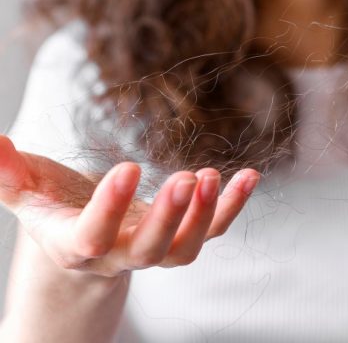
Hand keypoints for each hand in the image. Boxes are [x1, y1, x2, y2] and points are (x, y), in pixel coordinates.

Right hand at [0, 134, 258, 277]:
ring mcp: (156, 249)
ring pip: (185, 249)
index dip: (110, 208)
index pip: (92, 236)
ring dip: (205, 216)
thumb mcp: (28, 190)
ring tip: (214, 176)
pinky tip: (249, 175)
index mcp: (78, 244)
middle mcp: (120, 255)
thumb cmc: (56, 208)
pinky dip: (232, 207)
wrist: (87, 238)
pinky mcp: (181, 237)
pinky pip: (212, 231)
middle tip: (188, 180)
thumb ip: (8, 173)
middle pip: (148, 251)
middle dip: (169, 218)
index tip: (128, 166)